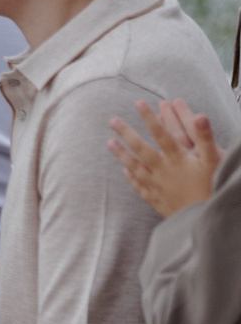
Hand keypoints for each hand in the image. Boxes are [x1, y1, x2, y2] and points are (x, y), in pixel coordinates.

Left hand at [109, 99, 223, 217]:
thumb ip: (206, 138)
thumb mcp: (214, 162)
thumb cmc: (214, 188)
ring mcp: (157, 186)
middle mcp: (163, 171)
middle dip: (127, 132)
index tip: (138, 103)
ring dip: (122, 154)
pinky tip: (125, 172)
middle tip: (112, 120)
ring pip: (135, 167)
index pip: (161, 134)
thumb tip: (200, 116)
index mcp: (177, 160)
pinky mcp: (157, 201)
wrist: (207, 220)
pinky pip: (140, 188)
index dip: (150, 118)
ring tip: (109, 142)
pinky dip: (132, 179)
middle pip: (141, 149)